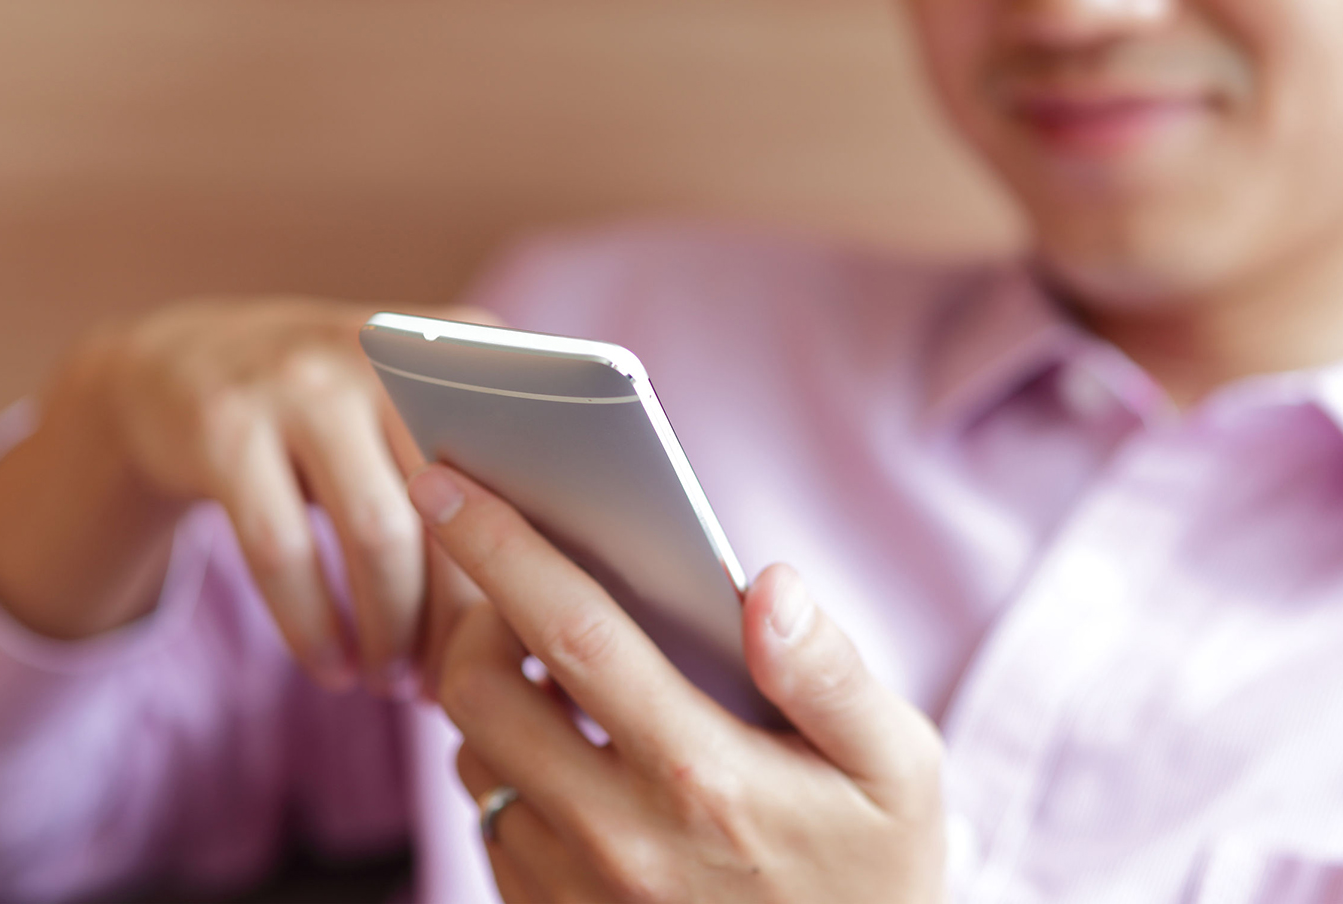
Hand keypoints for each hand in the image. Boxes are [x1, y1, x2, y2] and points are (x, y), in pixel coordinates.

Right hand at [0, 297, 486, 693]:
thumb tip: (555, 609)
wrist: (182, 368)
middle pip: (459, 510)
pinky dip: (313, 626)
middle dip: (462, 617)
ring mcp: (302, 383)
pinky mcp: (225, 427)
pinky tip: (333, 669)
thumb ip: (491, 470)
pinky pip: (282, 551)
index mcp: (464, 346)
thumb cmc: (342, 422)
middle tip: (460, 683)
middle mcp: (389, 349)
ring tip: (395, 682)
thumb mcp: (413, 411)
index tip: (532, 644)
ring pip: (379, 533)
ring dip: (392, 629)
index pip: (525, 468)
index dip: (533, 567)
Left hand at [411, 463, 946, 903]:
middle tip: (514, 598)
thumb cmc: (876, 877)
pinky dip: (508, 776)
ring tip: (551, 679)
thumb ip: (829, 671)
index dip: (499, 548)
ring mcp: (577, 892)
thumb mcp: (897, 770)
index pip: (573, 632)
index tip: (445, 480)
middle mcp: (617, 835)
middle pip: (479, 694)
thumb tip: (768, 584)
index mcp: (698, 773)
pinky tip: (570, 764)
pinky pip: (491, 829)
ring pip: (475, 763)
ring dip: (493, 703)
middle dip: (472, 618)